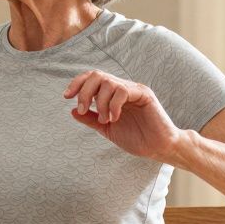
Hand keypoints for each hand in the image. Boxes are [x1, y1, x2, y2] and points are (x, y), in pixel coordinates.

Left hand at [63, 70, 183, 161]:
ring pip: (109, 82)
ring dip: (100, 102)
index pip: (92, 78)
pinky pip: (123, 90)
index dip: (77, 83)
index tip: (66, 96)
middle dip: (85, 91)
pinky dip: (114, 105)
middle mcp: (122, 88)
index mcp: (113, 94)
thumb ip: (91, 119)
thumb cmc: (136, 139)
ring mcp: (133, 89)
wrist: (157, 148)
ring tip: (105, 120)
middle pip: (97, 75)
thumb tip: (73, 111)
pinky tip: (115, 118)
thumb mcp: (107, 129)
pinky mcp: (144, 94)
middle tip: (84, 109)